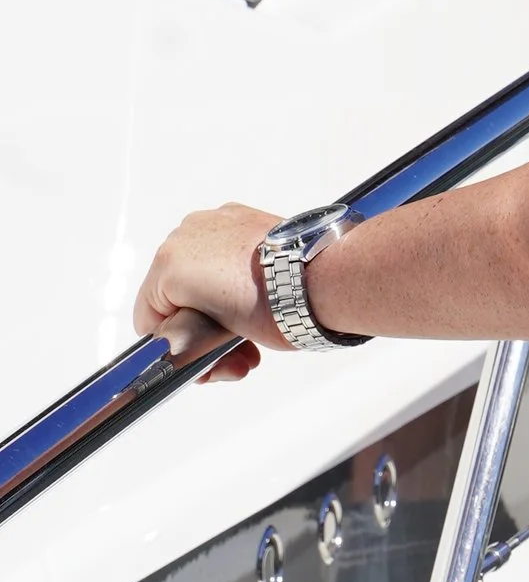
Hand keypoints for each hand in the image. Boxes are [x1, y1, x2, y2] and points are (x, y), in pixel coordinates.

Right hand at [134, 205, 283, 380]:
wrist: (325, 276)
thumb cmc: (273, 307)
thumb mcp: (213, 339)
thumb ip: (179, 343)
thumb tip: (168, 349)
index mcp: (169, 262)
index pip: (149, 318)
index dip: (174, 347)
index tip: (204, 363)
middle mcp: (188, 233)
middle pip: (177, 298)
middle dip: (202, 333)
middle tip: (233, 358)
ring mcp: (219, 221)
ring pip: (202, 281)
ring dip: (221, 315)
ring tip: (249, 342)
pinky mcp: (246, 218)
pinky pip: (225, 260)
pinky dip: (234, 285)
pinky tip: (256, 310)